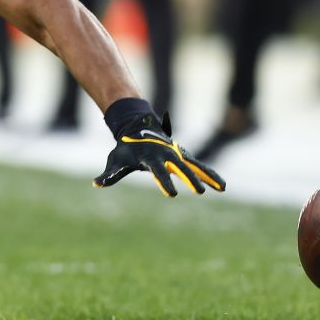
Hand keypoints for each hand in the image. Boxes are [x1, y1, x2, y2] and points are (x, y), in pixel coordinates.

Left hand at [93, 99, 225, 197]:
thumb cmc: (126, 148)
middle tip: (198, 191)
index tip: (172, 193)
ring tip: (222, 188)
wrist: (137, 126)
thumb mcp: (116, 159)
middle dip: (189, 179)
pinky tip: (221, 185)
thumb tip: (96, 183)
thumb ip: (110, 174)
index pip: (158, 171)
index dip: (164, 182)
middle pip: (180, 168)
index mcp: (150, 157)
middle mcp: (166, 155)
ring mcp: (176, 154)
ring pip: (195, 166)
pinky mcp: (183, 156)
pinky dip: (210, 174)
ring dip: (207, 176)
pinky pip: (199, 166)